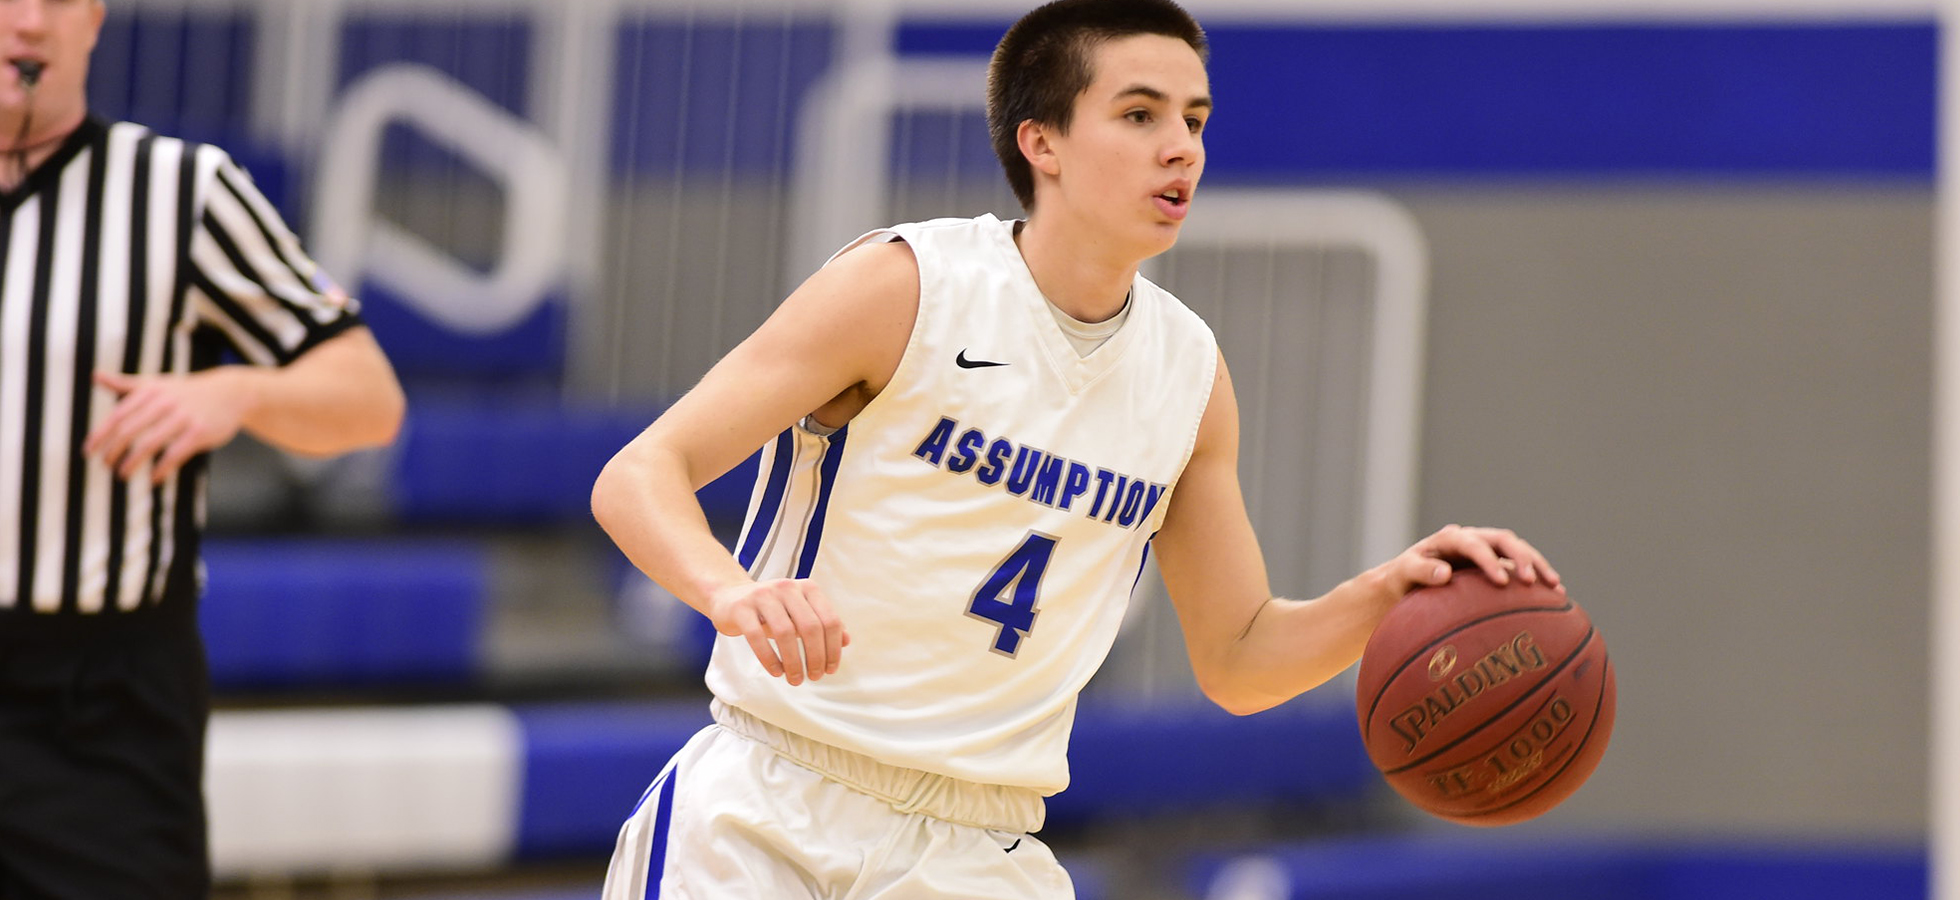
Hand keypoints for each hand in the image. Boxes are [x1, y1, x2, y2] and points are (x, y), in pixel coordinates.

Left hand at [83, 369, 254, 483]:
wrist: (230, 393)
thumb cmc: (186, 391)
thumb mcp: (157, 383)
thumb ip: (126, 384)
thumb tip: (95, 376)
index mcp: (149, 391)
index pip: (117, 415)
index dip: (100, 435)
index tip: (89, 452)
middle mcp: (163, 402)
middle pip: (129, 431)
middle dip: (113, 451)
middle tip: (105, 466)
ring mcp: (182, 417)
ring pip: (149, 444)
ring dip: (132, 462)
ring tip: (123, 475)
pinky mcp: (199, 432)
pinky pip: (174, 454)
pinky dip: (161, 469)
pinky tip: (154, 478)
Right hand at [707, 578, 849, 684]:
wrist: (730, 598)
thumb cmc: (771, 610)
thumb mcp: (799, 613)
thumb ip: (822, 624)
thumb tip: (846, 641)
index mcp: (807, 588)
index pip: (829, 620)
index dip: (833, 649)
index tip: (830, 669)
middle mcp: (787, 588)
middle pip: (810, 627)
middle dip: (815, 657)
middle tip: (814, 677)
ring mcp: (763, 596)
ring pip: (785, 633)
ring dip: (793, 662)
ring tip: (795, 679)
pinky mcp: (742, 608)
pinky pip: (758, 637)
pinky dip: (769, 658)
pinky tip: (776, 672)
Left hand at [1377, 524, 1563, 596]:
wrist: (1404, 580)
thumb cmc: (1401, 578)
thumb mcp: (1401, 573)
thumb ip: (1419, 571)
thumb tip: (1445, 574)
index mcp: (1450, 538)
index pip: (1474, 544)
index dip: (1488, 560)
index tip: (1501, 581)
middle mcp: (1472, 539)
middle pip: (1503, 540)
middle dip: (1522, 557)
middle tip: (1533, 581)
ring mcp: (1485, 550)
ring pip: (1517, 550)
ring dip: (1537, 565)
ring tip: (1555, 586)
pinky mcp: (1494, 564)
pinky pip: (1519, 567)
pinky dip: (1536, 578)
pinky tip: (1555, 596)